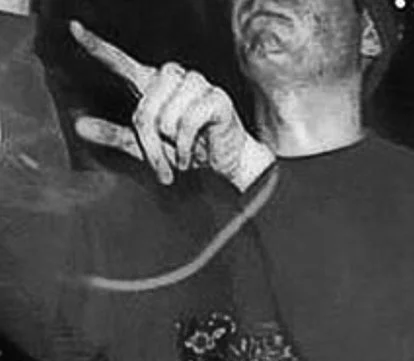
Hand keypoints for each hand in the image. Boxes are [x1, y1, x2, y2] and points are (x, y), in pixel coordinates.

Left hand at [69, 21, 272, 189]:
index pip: (121, 63)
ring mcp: (197, 85)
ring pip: (165, 116)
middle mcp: (173, 78)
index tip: (74, 29)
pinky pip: (187, 124)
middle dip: (150, 138)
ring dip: (170, 144)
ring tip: (180, 153)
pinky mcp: (216, 98)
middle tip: (162, 159)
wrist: (226, 164)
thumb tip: (78, 126)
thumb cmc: (188, 150)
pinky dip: (185, 146)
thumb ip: (114, 135)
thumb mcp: (146, 147)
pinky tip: (192, 154)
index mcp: (153, 84)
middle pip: (144, 106)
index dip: (97, 47)